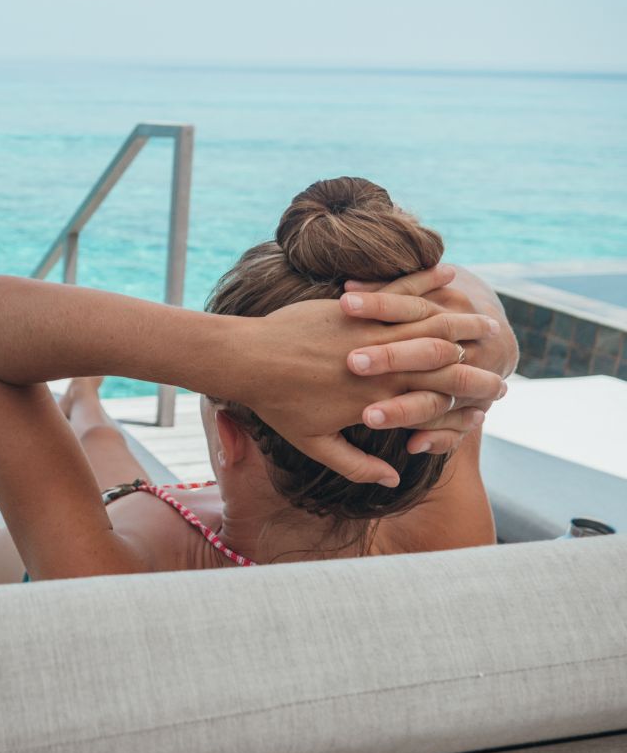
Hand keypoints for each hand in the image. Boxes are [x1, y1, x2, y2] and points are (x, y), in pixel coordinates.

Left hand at [238, 288, 503, 486]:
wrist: (246, 359)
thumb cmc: (277, 404)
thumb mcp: (314, 444)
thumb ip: (357, 464)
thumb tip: (393, 477)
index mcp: (378, 397)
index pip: (439, 395)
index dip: (471, 394)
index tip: (497, 394)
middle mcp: (382, 363)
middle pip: (445, 357)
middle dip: (479, 358)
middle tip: (504, 361)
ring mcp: (370, 331)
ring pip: (429, 322)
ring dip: (461, 318)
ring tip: (485, 317)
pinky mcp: (354, 305)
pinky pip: (399, 291)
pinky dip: (426, 282)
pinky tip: (448, 275)